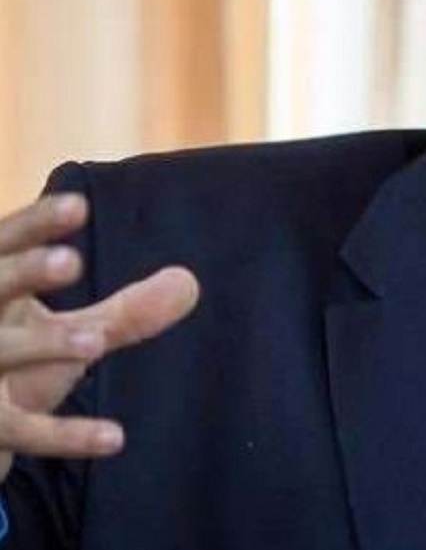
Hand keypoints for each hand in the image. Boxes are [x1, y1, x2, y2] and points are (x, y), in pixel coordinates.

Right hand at [0, 193, 198, 480]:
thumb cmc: (20, 365)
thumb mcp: (69, 336)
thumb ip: (124, 312)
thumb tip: (189, 282)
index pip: (6, 246)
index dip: (36, 225)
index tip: (78, 205)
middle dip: (22, 272)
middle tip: (69, 262)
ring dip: (41, 344)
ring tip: (94, 340)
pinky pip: (18, 429)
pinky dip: (64, 435)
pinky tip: (114, 438)